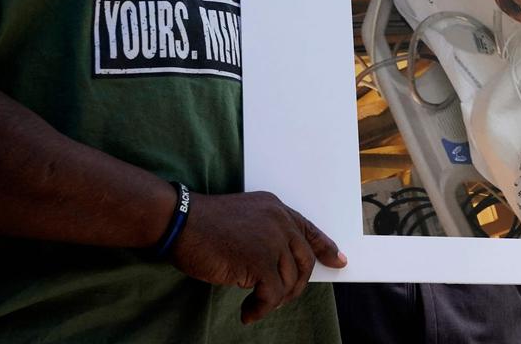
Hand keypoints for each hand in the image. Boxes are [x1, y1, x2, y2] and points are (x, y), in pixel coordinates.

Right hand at [169, 190, 346, 323]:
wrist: (180, 221)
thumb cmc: (203, 224)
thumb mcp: (245, 219)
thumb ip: (267, 233)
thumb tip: (282, 266)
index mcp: (276, 208)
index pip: (308, 229)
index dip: (325, 247)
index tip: (339, 260)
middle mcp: (279, 221)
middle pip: (305, 260)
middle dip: (297, 284)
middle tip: (281, 299)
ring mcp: (272, 240)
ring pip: (290, 280)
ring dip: (275, 300)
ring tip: (256, 305)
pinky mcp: (260, 261)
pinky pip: (272, 294)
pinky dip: (261, 309)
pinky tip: (248, 312)